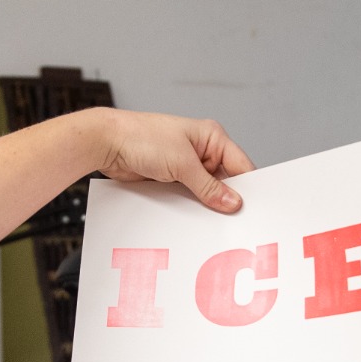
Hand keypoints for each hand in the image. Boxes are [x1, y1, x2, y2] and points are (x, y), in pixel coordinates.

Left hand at [88, 109, 254, 212]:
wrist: (107, 143)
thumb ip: (209, 186)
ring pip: (206, 191)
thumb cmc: (142, 137)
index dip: (248, 188)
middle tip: (234, 222)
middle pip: (225, 181)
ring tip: (214, 224)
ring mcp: (186, 165)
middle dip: (226, 200)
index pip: (241, 165)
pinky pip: (189, 196)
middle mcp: (202, 151)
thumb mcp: (182, 164)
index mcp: (212, 137)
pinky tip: (194, 221)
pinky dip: (191, 207)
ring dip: (206, 205)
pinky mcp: (172, 178)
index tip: (253, 211)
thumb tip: (232, 202)